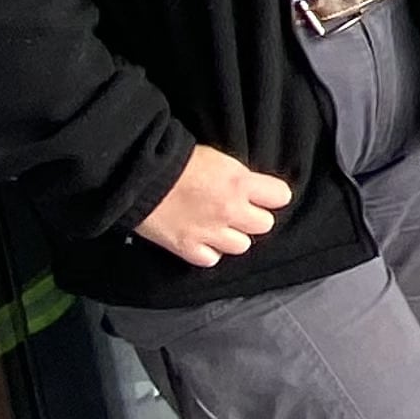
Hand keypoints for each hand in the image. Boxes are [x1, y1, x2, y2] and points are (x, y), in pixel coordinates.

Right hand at [136, 145, 291, 266]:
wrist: (138, 176)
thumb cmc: (175, 160)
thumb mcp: (218, 159)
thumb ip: (240, 178)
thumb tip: (254, 189)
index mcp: (240, 183)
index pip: (280, 196)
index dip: (272, 195)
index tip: (265, 195)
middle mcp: (230, 210)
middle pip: (264, 224)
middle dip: (253, 218)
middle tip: (238, 211)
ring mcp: (209, 231)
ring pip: (241, 246)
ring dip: (233, 237)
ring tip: (219, 226)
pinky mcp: (187, 247)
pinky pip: (211, 259)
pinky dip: (208, 251)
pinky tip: (201, 239)